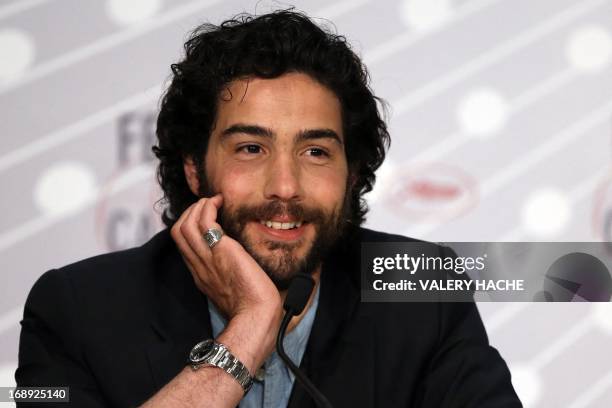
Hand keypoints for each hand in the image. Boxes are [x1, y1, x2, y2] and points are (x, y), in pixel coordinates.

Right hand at [170, 194, 281, 319]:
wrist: (256, 316)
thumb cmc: (253, 307)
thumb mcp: (234, 288)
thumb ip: (229, 274)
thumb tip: (239, 262)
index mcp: (202, 275)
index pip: (184, 245)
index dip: (191, 226)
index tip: (207, 218)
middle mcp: (200, 265)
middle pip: (178, 232)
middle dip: (191, 212)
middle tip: (209, 206)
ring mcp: (207, 258)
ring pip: (185, 224)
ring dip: (199, 206)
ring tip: (214, 202)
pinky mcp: (220, 250)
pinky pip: (203, 221)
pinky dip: (209, 207)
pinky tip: (221, 203)